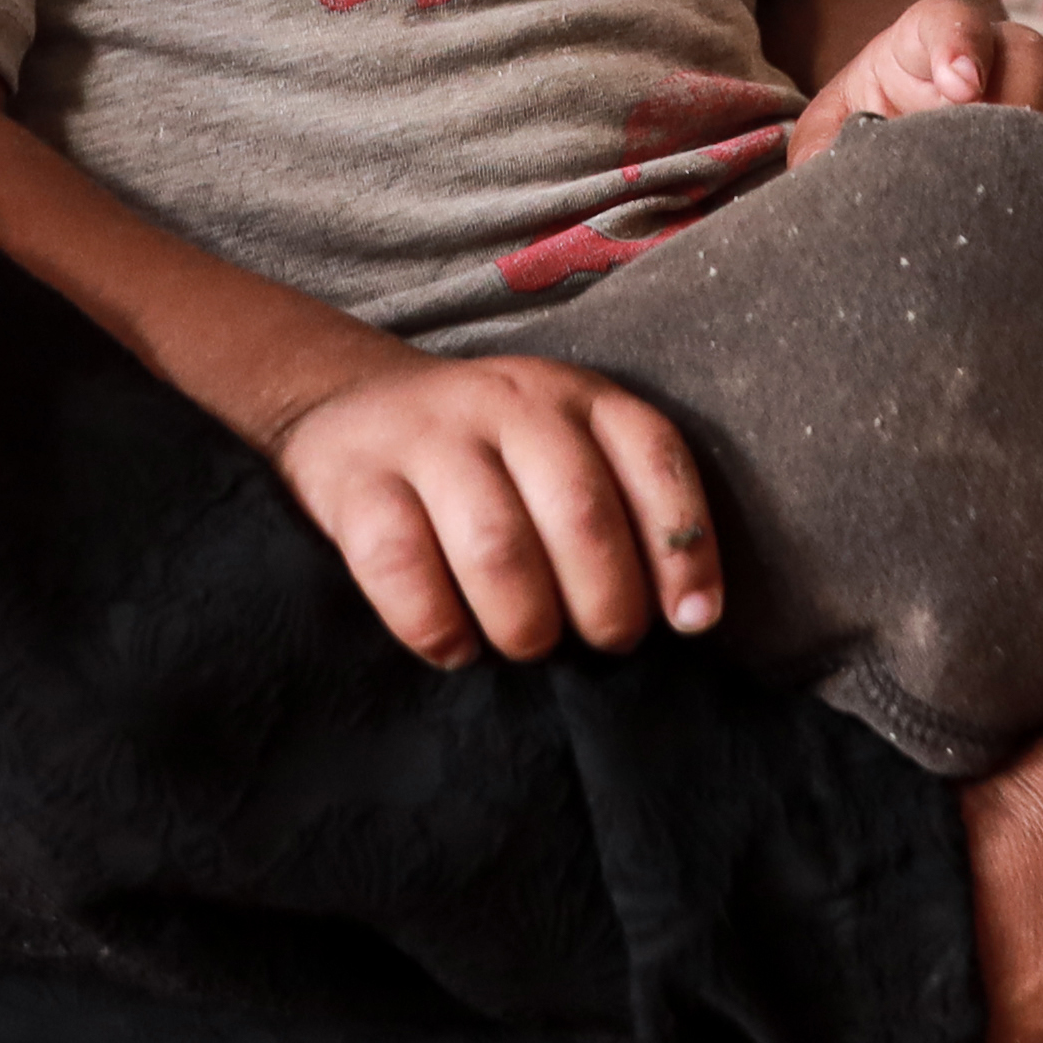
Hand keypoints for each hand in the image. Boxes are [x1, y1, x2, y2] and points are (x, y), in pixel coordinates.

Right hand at [271, 350, 723, 668]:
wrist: (349, 402)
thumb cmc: (486, 456)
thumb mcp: (563, 447)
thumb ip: (620, 508)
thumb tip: (689, 618)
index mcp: (576, 396)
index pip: (654, 458)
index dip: (684, 548)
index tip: (693, 621)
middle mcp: (508, 403)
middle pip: (579, 513)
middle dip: (606, 602)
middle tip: (603, 642)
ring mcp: (428, 437)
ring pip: (495, 547)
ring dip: (525, 623)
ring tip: (529, 644)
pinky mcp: (356, 482)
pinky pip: (401, 568)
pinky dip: (438, 627)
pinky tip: (456, 646)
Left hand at [789, 0, 1042, 184]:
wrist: (901, 170)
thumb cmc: (861, 150)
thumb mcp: (827, 147)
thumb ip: (826, 157)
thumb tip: (833, 185)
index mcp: (925, 49)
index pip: (947, 21)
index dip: (960, 42)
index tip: (959, 86)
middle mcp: (999, 67)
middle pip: (1032, 53)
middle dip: (1022, 99)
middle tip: (998, 150)